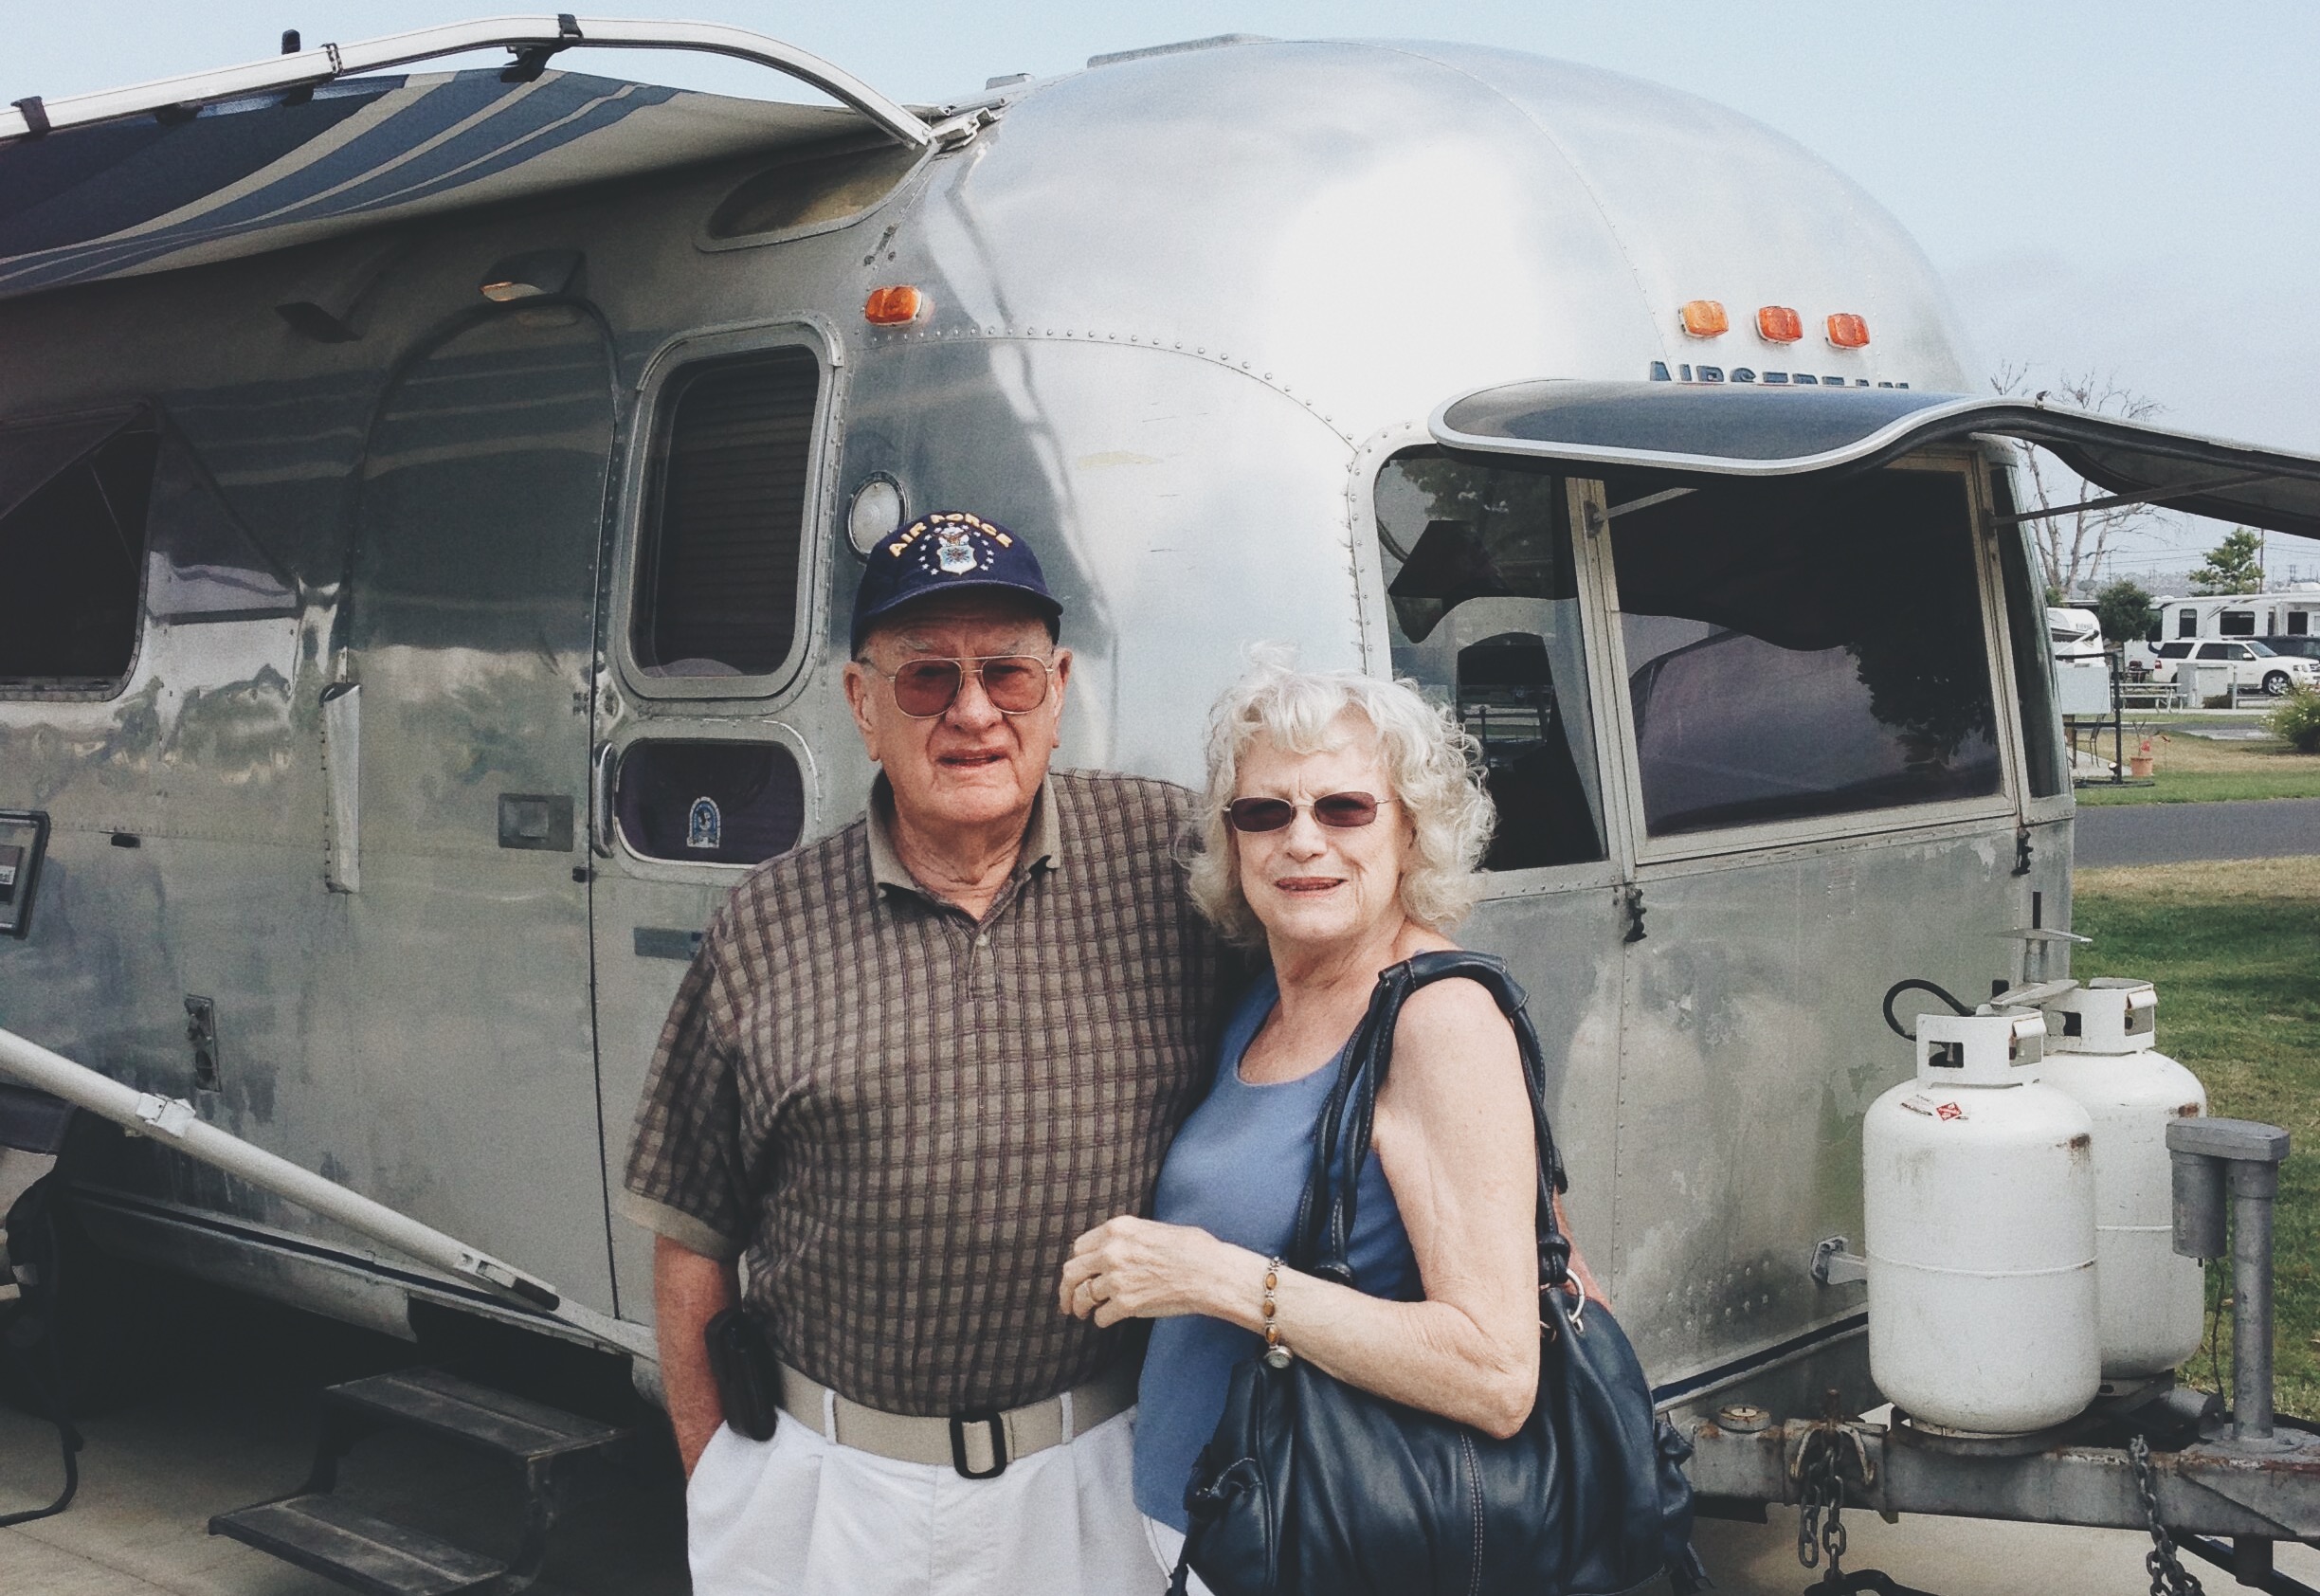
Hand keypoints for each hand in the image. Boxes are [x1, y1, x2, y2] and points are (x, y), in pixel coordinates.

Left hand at [1058, 1216, 1244, 1327]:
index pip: (1079, 1247)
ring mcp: (1116, 1278)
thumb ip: (1128, 1237)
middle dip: (1067, 1287)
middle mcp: (1111, 1251)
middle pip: (1071, 1272)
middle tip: (1068, 1299)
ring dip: (1079, 1307)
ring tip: (1081, 1313)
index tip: (1080, 1273)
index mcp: (1117, 1229)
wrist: (1211, 1273)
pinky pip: (1101, 1316)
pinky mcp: (1126, 1303)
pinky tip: (1107, 1320)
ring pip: (1082, 1296)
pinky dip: (1102, 1320)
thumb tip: (1115, 1249)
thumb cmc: (1192, 1249)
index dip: (1078, 1263)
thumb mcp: (1153, 1229)